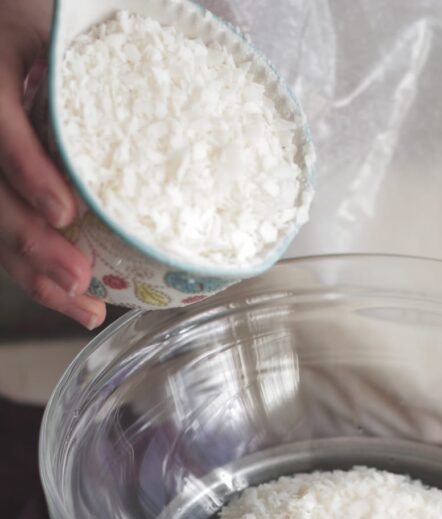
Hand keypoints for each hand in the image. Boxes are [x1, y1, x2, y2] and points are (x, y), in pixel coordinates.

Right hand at [0, 3, 105, 328]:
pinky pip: (8, 244)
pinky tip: (77, 302)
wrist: (10, 45)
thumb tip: (175, 105)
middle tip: (78, 276)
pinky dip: (40, 278)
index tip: (65, 211)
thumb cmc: (47, 39)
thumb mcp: (64, 40)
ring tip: (84, 306)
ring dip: (38, 276)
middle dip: (34, 243)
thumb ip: (92, 71)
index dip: (28, 173)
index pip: (0, 131)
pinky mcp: (1, 196)